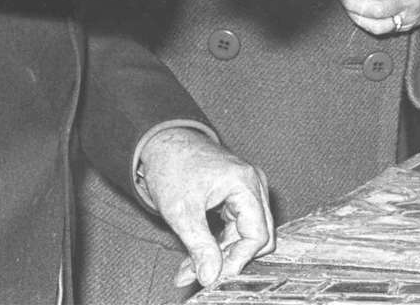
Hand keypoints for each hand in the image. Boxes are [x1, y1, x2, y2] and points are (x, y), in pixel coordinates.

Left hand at [139, 127, 273, 289]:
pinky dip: (217, 243)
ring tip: (190, 268)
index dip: (238, 260)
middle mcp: (252, 184)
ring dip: (220, 254)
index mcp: (245, 183)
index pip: (258, 234)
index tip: (215, 276)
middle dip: (230, 259)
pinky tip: (196, 254)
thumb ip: (200, 246)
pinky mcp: (236, 195)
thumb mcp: (182, 211)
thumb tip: (211, 276)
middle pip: (257, 235)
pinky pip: (235, 226)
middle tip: (202, 273)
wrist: (161, 143)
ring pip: (244, 234)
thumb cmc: (171, 165)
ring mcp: (245, 189)